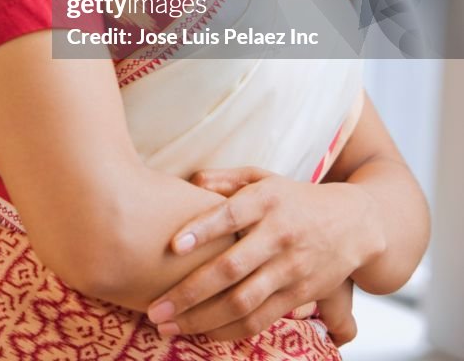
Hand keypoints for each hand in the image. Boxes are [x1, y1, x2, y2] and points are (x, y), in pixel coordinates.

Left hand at [146, 166, 376, 341]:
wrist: (356, 224)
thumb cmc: (295, 198)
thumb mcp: (265, 178)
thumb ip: (228, 179)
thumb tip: (192, 181)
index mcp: (268, 200)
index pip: (231, 214)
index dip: (202, 230)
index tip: (172, 245)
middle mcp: (279, 235)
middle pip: (231, 269)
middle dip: (190, 292)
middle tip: (155, 308)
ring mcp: (290, 269)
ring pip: (243, 302)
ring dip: (202, 319)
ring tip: (168, 326)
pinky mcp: (299, 295)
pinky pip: (260, 319)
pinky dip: (229, 331)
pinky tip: (201, 334)